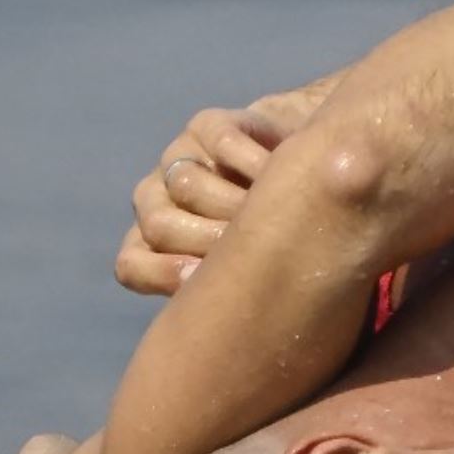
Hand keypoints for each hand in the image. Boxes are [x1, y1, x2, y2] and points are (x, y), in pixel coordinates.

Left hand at [116, 74, 340, 296]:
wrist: (321, 171)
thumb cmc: (289, 236)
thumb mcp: (262, 273)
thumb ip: (237, 295)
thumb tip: (232, 327)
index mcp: (158, 245)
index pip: (133, 264)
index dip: (163, 274)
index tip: (203, 282)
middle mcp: (158, 199)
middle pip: (159, 224)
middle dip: (210, 241)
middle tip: (260, 251)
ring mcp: (178, 158)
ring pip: (187, 184)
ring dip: (235, 203)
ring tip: (281, 214)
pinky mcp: (208, 125)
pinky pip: (222, 144)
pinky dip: (255, 164)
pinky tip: (286, 177)